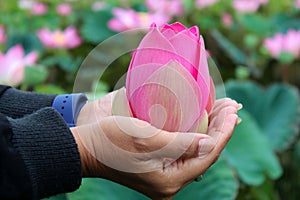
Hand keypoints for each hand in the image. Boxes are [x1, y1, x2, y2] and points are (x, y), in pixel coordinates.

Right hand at [71, 96, 240, 198]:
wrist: (86, 148)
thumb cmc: (113, 141)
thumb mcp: (148, 140)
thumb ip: (182, 144)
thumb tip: (212, 144)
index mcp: (170, 180)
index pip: (207, 155)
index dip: (223, 132)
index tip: (234, 111)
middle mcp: (170, 182)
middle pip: (204, 154)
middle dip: (220, 129)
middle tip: (232, 106)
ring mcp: (164, 176)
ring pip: (196, 151)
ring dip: (209, 130)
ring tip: (222, 111)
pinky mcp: (158, 166)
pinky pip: (184, 151)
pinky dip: (195, 134)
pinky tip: (202, 121)